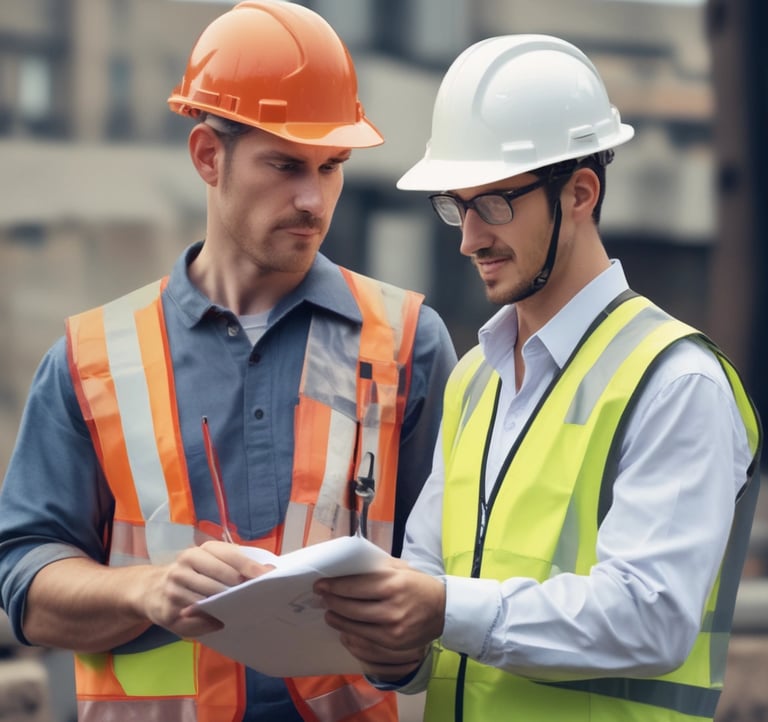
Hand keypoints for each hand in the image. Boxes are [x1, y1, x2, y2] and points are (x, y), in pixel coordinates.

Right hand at [143, 541, 271, 637]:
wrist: (150, 589)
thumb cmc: (192, 576)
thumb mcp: (211, 564)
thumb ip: (236, 565)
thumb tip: (268, 569)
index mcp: (203, 549)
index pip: (230, 555)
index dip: (250, 567)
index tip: (268, 577)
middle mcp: (187, 561)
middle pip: (221, 576)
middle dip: (240, 587)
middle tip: (259, 597)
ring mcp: (175, 584)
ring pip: (208, 597)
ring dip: (226, 605)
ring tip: (243, 611)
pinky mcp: (167, 607)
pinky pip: (195, 617)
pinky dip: (209, 621)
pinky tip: (220, 622)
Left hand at [314, 558, 444, 679]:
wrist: (444, 610)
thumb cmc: (418, 585)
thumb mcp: (401, 568)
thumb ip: (376, 567)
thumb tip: (347, 567)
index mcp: (392, 583)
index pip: (354, 586)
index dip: (333, 586)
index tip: (320, 585)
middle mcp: (391, 607)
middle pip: (350, 607)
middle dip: (332, 602)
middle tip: (322, 598)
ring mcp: (392, 629)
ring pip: (354, 626)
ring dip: (337, 619)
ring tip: (329, 613)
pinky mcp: (393, 644)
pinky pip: (364, 641)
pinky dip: (351, 634)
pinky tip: (344, 628)